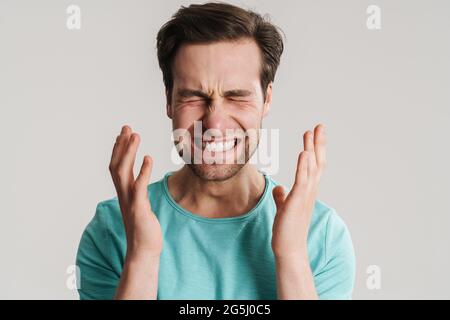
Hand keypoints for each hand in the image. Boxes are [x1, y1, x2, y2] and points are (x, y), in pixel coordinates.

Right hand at [109, 125, 162, 258]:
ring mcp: (130, 202)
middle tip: (126, 127)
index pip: (117, 167)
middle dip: (121, 145)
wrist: (143, 252)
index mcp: (124, 194)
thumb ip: (139, 194)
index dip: (119, 150)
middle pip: (117, 165)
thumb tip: (139, 185)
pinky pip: (138, 187)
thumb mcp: (141, 207)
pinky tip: (148, 158)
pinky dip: (142, 171)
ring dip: (128, 152)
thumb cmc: (144, 230)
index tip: (123, 134)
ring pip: (123, 172)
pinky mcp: (139, 209)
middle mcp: (123, 195)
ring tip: (135, 135)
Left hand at [271, 124, 326, 258]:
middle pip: (317, 162)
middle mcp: (309, 191)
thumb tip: (279, 189)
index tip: (313, 133)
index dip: (314, 148)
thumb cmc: (288, 229)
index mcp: (307, 191)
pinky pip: (302, 181)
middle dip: (318, 143)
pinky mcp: (297, 202)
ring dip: (312, 149)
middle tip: (319, 126)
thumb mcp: (284, 208)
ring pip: (311, 168)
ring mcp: (305, 196)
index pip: (313, 165)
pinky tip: (304, 153)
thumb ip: (282, 197)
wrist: (289, 248)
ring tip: (311, 132)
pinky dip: (303, 166)